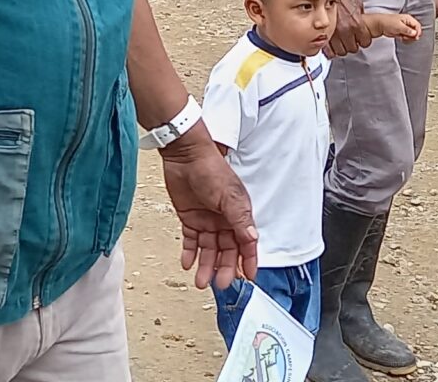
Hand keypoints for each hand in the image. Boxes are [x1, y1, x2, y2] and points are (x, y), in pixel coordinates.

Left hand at [158, 131, 257, 289]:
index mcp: (239, 214)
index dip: (248, 261)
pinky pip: (191, 241)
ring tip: (201, 281)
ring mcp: (207, 220)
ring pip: (208, 250)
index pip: (246, 243)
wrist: (185, 155)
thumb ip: (240, 220)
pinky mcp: (190, 218)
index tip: (249, 277)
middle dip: (224, 268)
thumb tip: (252, 239)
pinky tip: (188, 263)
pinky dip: (190, 253)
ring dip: (206, 265)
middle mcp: (224, 219)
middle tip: (220, 284)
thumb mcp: (229, 196)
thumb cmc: (210, 168)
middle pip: (227, 251)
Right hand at [326, 0, 373, 57]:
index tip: (361, 38)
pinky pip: (328, 50)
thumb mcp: (357, 3)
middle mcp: (345, 30)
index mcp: (356, 23)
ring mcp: (333, 34)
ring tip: (341, 41)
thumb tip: (364, 21)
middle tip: (350, 38)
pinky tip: (332, 44)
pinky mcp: (322, 35)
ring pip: (341, 51)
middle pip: (353, 48)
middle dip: (353, 43)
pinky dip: (330, 49)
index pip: (365, 42)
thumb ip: (361, 16)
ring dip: (341, 47)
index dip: (363, 39)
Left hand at [365, 11, 422, 42]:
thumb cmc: (386, 22)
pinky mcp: (400, 32)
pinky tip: (401, 38)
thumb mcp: (398, 27)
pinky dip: (405, 39)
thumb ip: (407, 30)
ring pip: (411, 35)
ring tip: (403, 37)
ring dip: (408, 38)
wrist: (377, 25)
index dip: (418, 32)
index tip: (416, 37)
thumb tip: (415, 33)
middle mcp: (407, 22)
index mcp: (408, 18)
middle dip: (413, 36)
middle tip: (407, 37)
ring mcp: (403, 28)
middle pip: (415, 31)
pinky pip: (406, 37)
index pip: (417, 26)